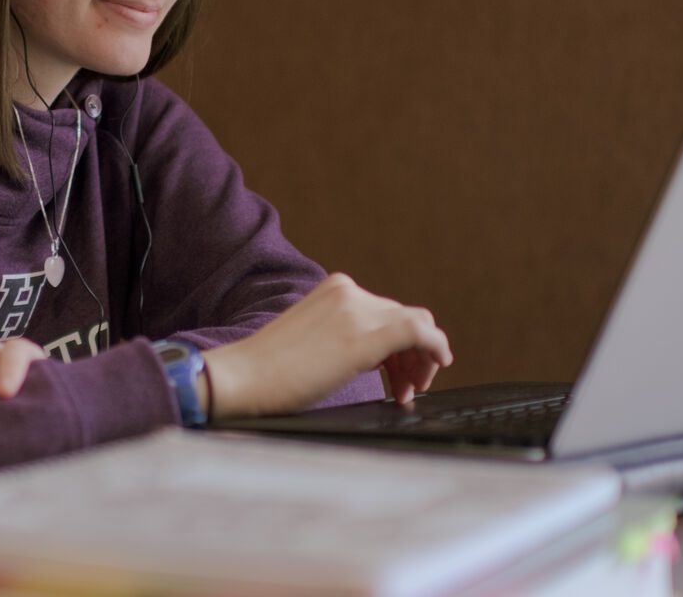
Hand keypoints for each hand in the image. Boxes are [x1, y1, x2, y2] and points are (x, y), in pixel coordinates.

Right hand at [199, 273, 451, 417]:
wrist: (242, 378)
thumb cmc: (268, 370)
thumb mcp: (312, 337)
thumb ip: (343, 333)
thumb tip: (376, 355)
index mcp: (334, 289)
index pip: (387, 309)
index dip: (401, 347)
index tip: (396, 376)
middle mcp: (349, 292)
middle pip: (405, 318)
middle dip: (411, 357)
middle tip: (403, 390)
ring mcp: (357, 311)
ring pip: (418, 326)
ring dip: (421, 360)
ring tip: (406, 392)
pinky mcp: (365, 337)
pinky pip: (421, 333)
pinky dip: (437, 348)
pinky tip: (439, 364)